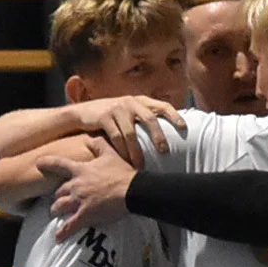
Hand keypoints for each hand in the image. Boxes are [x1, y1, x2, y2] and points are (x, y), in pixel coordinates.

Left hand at [37, 137, 136, 238]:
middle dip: (57, 196)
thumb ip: (99, 144)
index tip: (37, 163)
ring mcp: (79, 201)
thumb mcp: (111, 153)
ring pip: (60, 206)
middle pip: (59, 191)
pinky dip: (63, 232)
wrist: (132, 189)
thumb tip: (91, 138)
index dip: (47, 163)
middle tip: (57, 199)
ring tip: (55, 213)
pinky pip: (70, 225)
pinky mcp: (85, 215)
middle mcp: (76, 186)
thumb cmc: (123, 172)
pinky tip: (58, 238)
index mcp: (81, 170)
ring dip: (56, 210)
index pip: (59, 165)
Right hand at [65, 96, 185, 167]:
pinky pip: (116, 137)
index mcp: (141, 101)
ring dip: (137, 151)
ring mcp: (117, 108)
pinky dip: (122, 151)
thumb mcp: (129, 113)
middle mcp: (131, 102)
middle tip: (165, 151)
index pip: (162, 106)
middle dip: (158, 136)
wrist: (83, 113)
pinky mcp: (104, 117)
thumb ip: (144, 118)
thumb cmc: (112, 117)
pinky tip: (126, 161)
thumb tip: (166, 136)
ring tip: (142, 165)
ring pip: (131, 133)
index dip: (174, 116)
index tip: (184, 128)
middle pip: (149, 119)